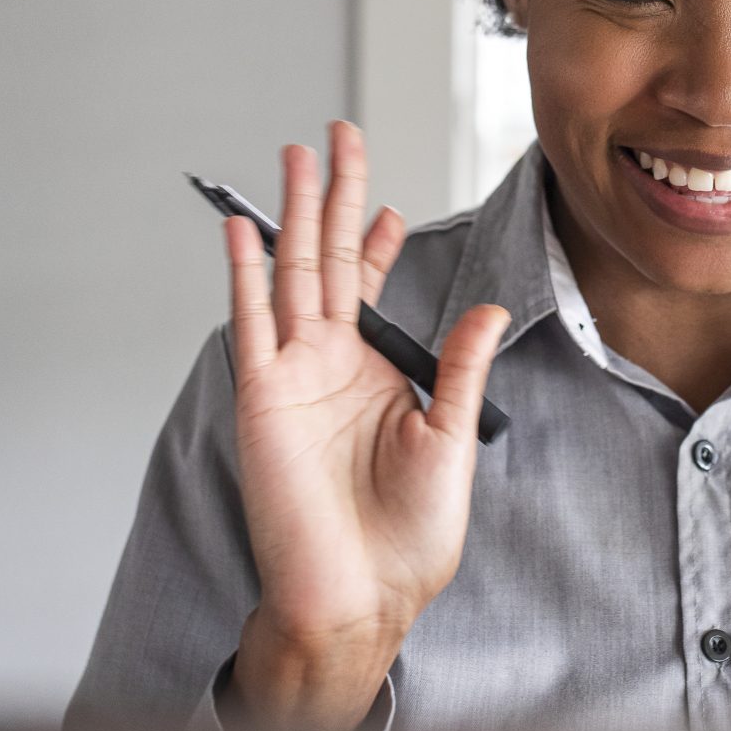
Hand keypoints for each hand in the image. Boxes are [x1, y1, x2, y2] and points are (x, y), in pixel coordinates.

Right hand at [222, 120, 508, 730]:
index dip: (378, 240)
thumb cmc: (406, 537)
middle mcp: (330, 364)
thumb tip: (487, 307)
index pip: (373, 287)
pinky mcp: (263, 395)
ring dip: (292, 213)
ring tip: (296, 156)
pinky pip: (251, 321)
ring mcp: (293, 374)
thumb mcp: (451, 439)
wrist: (360, 595)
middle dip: (334, 195)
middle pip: (331, 258)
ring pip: (292, 272)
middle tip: (338, 136)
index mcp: (375, 372)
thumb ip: (460, 368)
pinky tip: (243, 229)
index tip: (386, 201)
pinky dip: (245, 272)